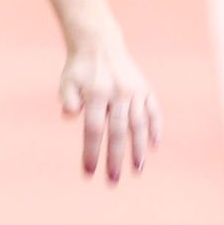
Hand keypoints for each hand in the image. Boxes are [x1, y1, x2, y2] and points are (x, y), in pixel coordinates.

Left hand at [59, 34, 160, 183]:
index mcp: (97, 93)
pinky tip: (154, 146)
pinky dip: (156, 128)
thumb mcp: (67, 80)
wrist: (99, 44)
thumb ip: (68, 98)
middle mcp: (118, 93)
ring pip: (139, 124)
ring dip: (139, 148)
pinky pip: (153, 111)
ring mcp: (134, 91)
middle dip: (116, 158)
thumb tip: (68, 115)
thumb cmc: (79, 69)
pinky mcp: (145, 89)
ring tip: (137, 169)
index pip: (94, 130)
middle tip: (113, 180)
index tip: (89, 173)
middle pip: (118, 132)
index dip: (92, 152)